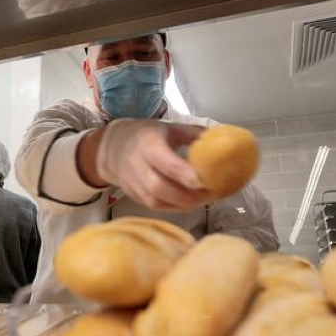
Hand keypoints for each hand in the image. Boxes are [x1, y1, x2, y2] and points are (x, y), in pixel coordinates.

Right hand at [78, 120, 211, 210]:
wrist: (112, 148)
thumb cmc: (146, 136)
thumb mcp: (169, 127)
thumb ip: (194, 134)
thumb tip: (223, 141)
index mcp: (147, 143)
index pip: (163, 161)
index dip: (182, 173)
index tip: (202, 180)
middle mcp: (137, 165)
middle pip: (158, 187)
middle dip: (186, 195)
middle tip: (210, 194)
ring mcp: (133, 184)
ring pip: (156, 202)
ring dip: (183, 204)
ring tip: (205, 199)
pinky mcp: (134, 196)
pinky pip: (155, 207)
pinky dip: (175, 208)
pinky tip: (190, 203)